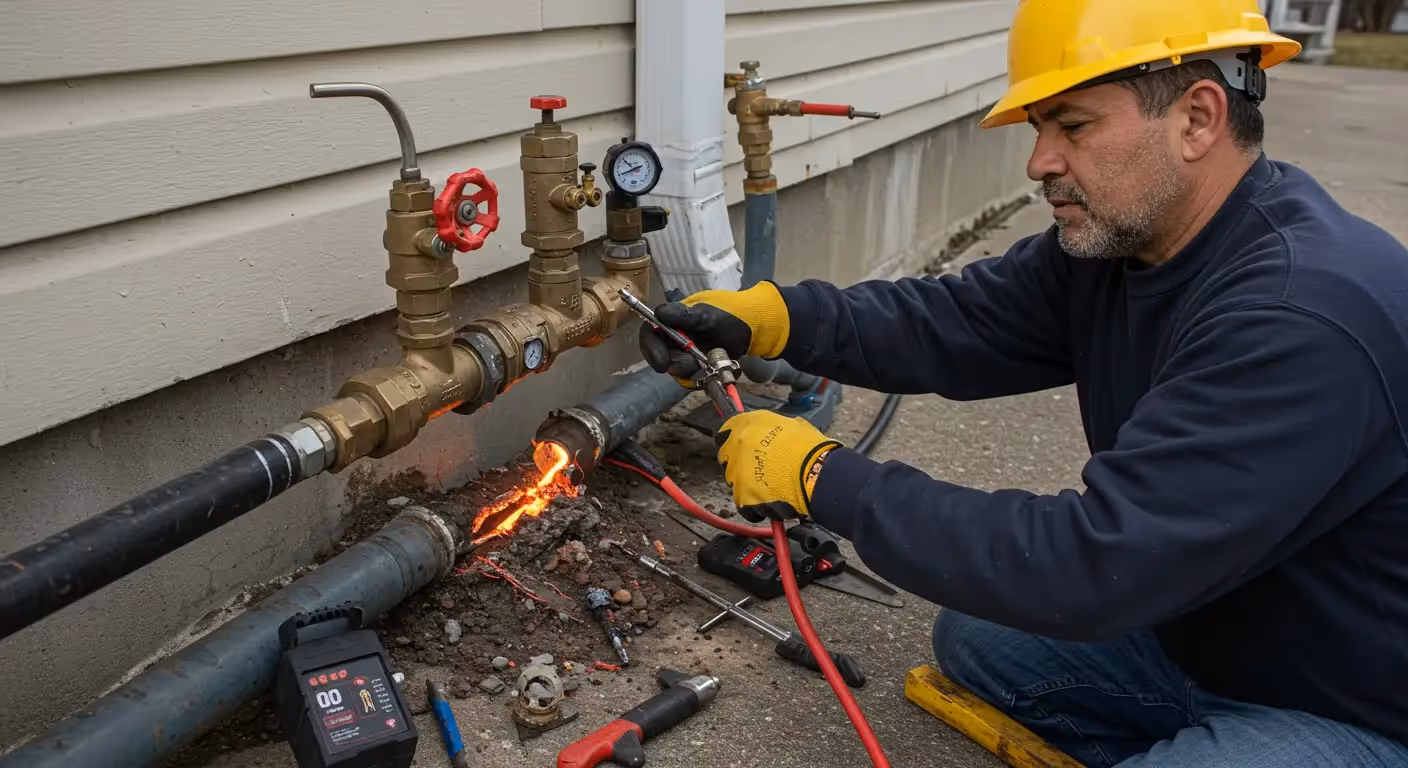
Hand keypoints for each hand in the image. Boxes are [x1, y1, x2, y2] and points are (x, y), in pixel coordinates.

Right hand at [638, 282, 790, 379]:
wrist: (756, 329)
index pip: (650, 335)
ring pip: (677, 371)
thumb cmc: (732, 316)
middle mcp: (676, 337)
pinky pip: (691, 379)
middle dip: (679, 364)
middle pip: (661, 357)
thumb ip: (683, 316)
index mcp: (673, 320)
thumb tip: (658, 313)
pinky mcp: (698, 366)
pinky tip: (713, 370)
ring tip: (711, 362)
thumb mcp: (708, 315)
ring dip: (692, 371)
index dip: (651, 350)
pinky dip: (701, 378)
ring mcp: (687, 353)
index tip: (662, 363)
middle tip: (697, 363)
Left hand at [713, 410, 841, 521]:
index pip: (725, 432)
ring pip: (735, 482)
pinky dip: (755, 506)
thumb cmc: (810, 448)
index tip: (740, 447)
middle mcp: (737, 447)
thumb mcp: (791, 424)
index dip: (733, 441)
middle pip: (727, 459)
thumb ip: (772, 428)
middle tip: (758, 469)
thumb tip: (773, 433)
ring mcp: (738, 474)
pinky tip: (769, 503)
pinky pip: (744, 505)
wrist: (816, 472)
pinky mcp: (743, 497)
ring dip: (747, 486)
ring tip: (769, 488)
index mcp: (748, 425)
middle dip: (739, 464)